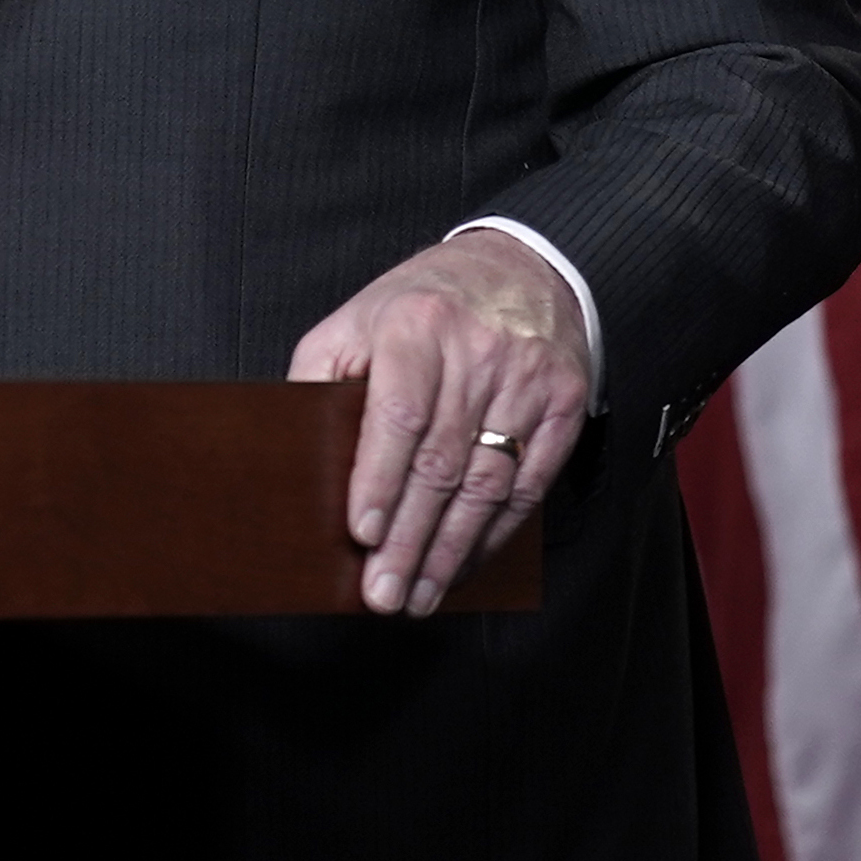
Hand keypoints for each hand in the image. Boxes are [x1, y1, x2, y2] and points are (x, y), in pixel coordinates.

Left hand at [288, 227, 592, 617]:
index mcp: (418, 324)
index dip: (379, 479)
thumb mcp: (359, 317)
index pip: (398, 414)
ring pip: (488, 484)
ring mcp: (528, 381)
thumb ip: (321, 374)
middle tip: (384, 592)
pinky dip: (495, 534)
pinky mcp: (565, 405)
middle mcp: (479, 352)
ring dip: (450, 550)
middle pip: (441, 463)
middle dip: (409, 538)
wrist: (525, 265)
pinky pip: (529, 486)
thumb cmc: (427, 302)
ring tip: (420, 595)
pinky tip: (465, 564)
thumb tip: (296, 450)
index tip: (362, 533)